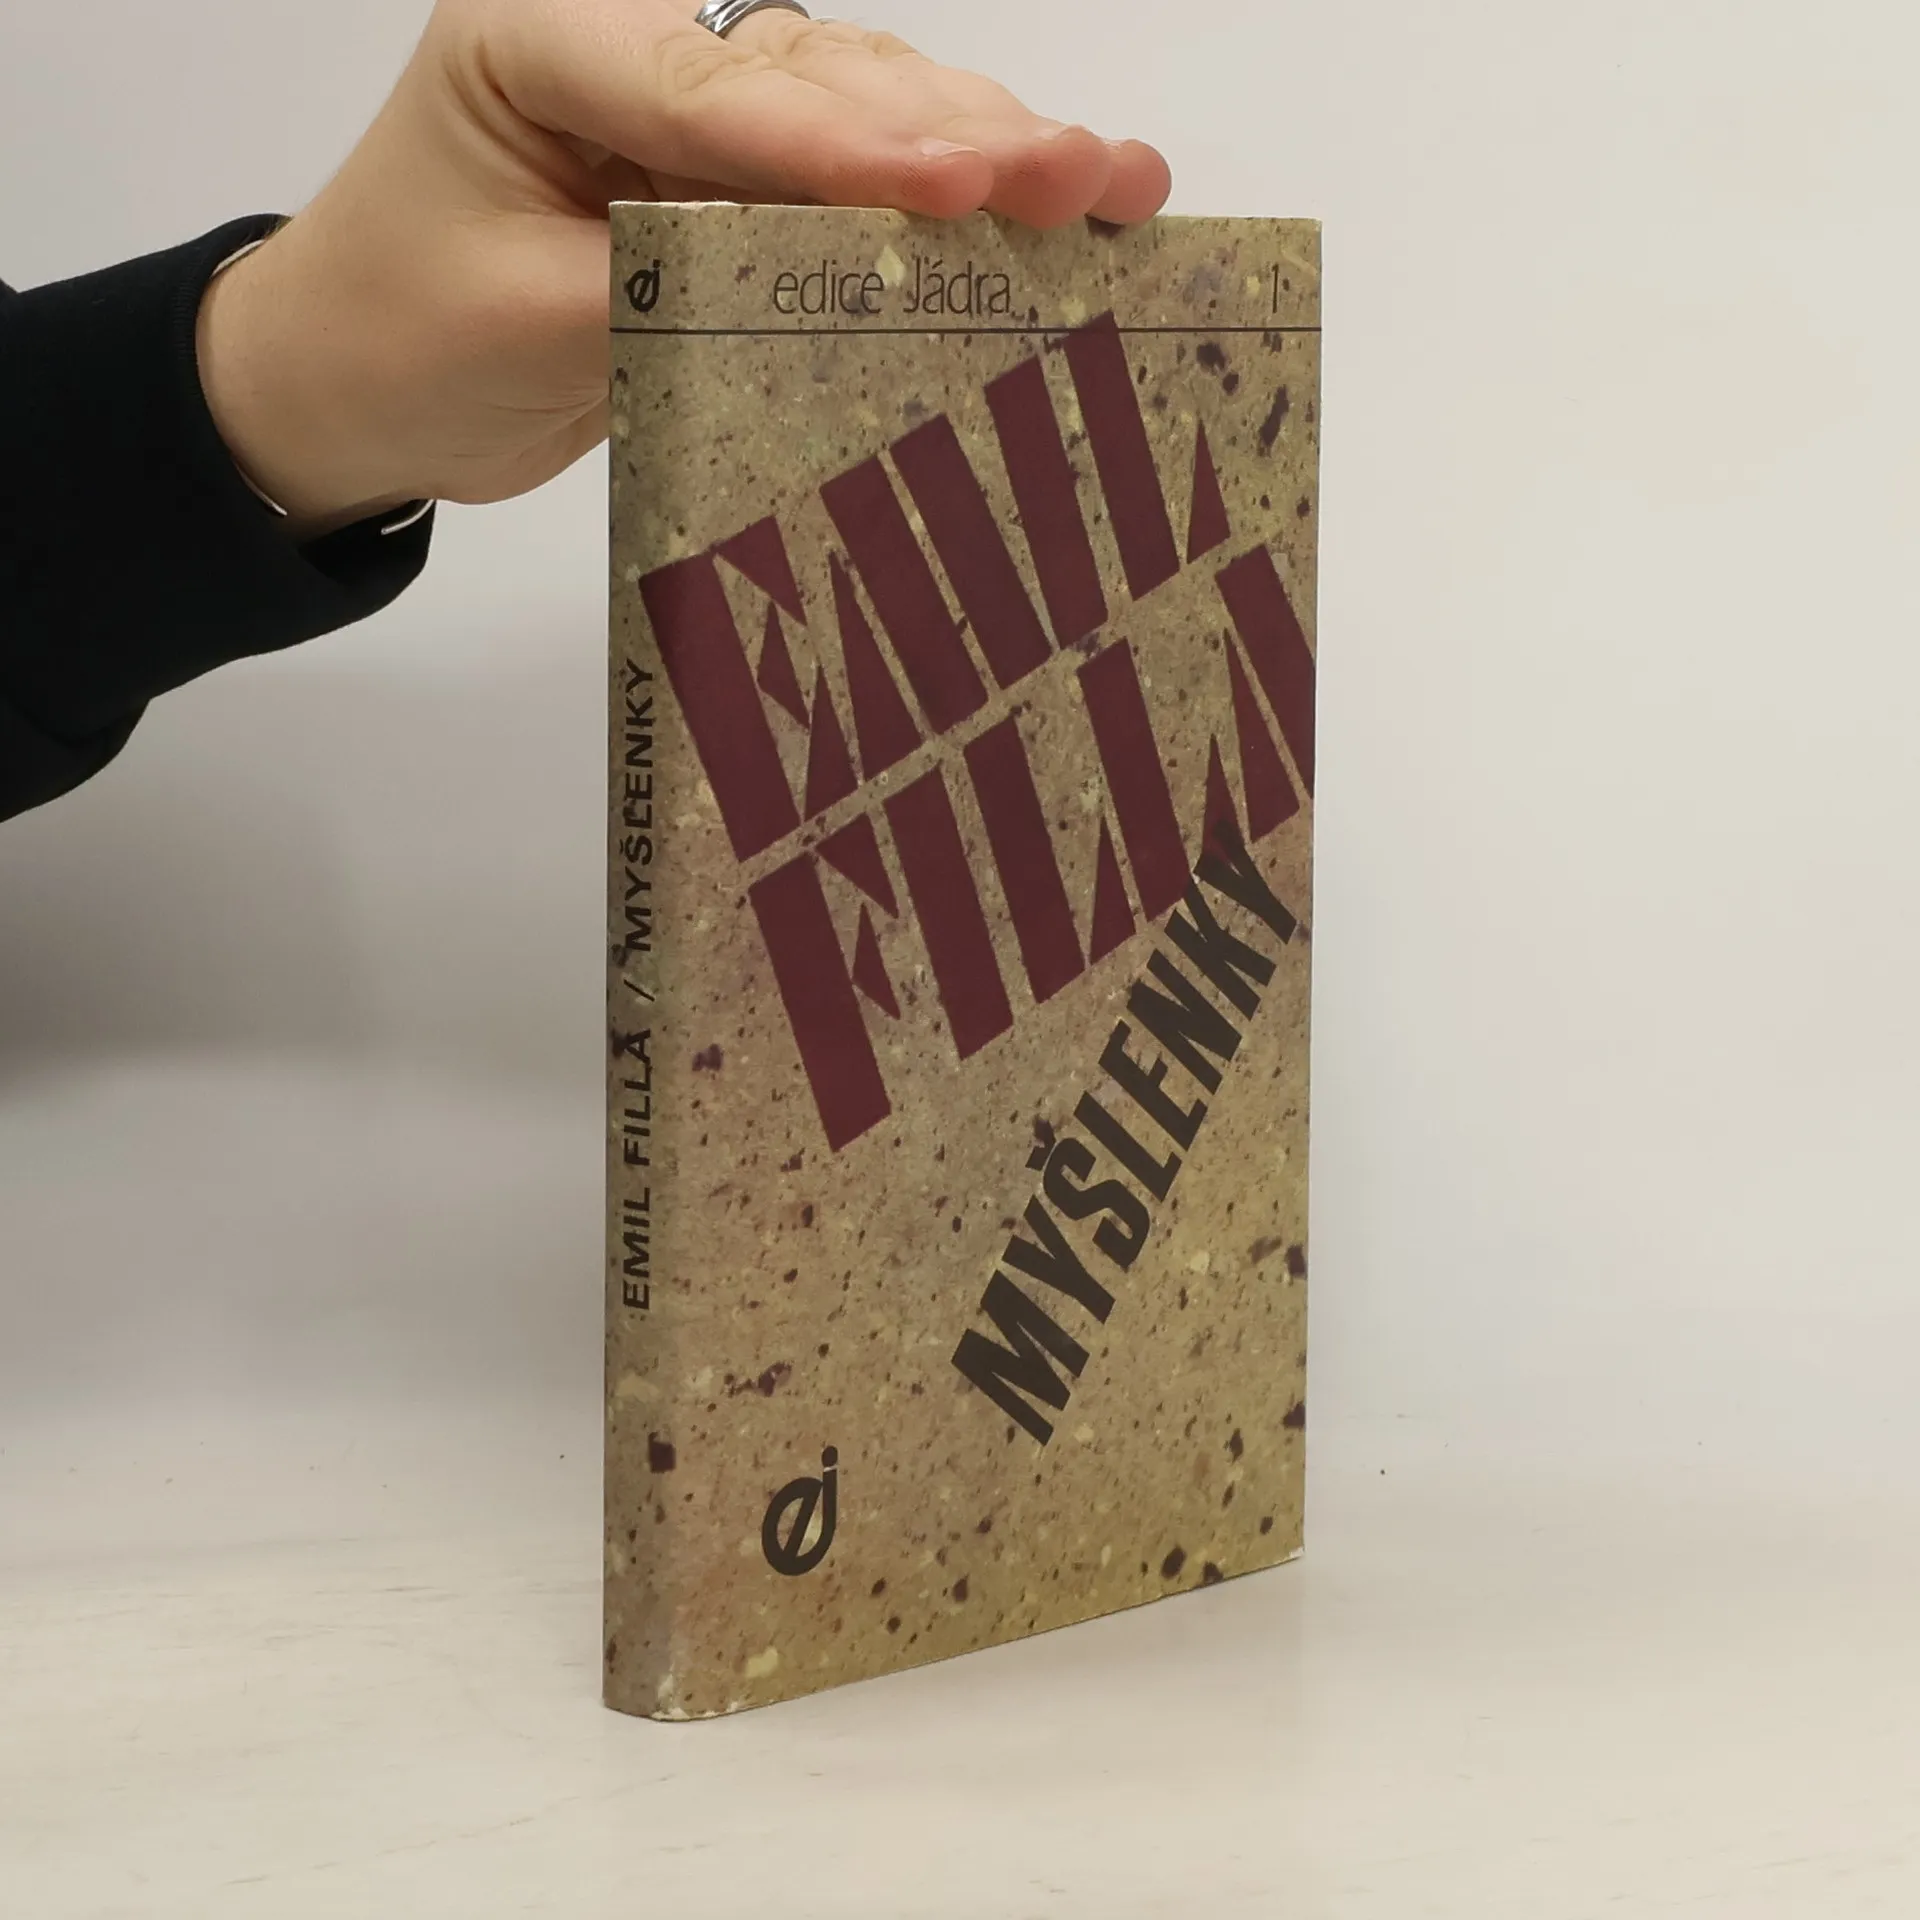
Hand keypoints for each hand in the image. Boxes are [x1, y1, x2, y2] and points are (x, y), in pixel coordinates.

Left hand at [196, 0, 1172, 537]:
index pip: (714, 95)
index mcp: (546, 37)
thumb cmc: (397, 343)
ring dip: (988, 151)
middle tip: (1093, 176)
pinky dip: (947, 197)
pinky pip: (849, 178)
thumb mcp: (514, 323)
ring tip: (1114, 182)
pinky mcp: (726, 179)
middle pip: (818, 78)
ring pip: (859, 111)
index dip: (848, 147)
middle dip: (961, 134)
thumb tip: (824, 282)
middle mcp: (631, 46)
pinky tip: (1048, 202)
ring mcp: (687, 109)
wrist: (352, 385)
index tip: (966, 188)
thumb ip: (661, 290)